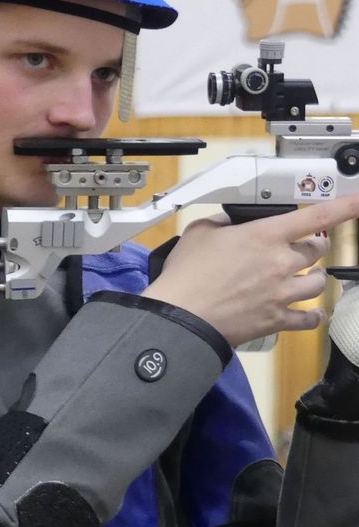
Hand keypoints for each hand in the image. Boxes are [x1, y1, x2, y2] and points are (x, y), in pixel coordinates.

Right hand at [143, 196, 358, 346]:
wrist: (182, 315)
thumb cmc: (186, 275)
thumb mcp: (198, 233)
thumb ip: (221, 222)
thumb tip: (231, 223)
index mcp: (264, 236)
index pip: (316, 217)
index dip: (344, 207)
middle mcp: (280, 262)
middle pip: (317, 250)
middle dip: (310, 247)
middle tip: (299, 248)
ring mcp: (282, 292)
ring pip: (319, 282)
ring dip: (314, 277)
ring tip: (306, 277)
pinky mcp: (277, 319)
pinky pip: (309, 318)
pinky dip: (313, 314)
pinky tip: (312, 312)